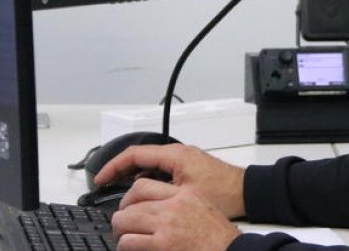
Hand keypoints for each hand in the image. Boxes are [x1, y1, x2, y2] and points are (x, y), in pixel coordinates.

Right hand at [94, 143, 245, 218]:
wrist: (247, 192)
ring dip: (133, 174)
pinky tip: (143, 192)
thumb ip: (158, 192)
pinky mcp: (188, 168)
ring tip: (118, 189)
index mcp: (174, 155)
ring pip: (150, 163)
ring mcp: (183, 160)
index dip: (113, 166)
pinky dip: (147, 177)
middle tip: (104, 183)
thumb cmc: (224, 193)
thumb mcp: (185, 195)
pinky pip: (160, 169)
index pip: (135, 154)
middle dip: (119, 169)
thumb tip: (135, 195)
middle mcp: (178, 153)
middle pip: (140, 156)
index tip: (100, 178)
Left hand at [112, 178, 239, 250]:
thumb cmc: (220, 236)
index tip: (127, 204)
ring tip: (124, 239)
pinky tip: (130, 249)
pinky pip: (128, 242)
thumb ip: (179, 202)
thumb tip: (157, 208)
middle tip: (122, 226)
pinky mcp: (161, 245)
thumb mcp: (201, 207)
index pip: (143, 186)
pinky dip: (125, 246)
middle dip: (122, 215)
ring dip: (121, 232)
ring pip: (124, 221)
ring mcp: (166, 225)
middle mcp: (173, 206)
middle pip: (130, 202)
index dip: (129, 196)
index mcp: (183, 194)